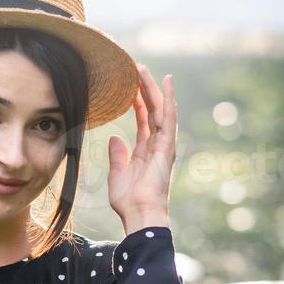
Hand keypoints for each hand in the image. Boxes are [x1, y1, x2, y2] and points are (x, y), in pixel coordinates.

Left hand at [107, 64, 176, 223]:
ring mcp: (164, 145)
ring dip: (153, 89)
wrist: (138, 215)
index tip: (130, 87)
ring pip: (160, 109)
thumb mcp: (117, 174)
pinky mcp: (168, 146)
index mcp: (145, 151)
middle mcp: (157, 145)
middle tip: (136, 69)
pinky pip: (169, 118)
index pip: (142, 120)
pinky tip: (167, 82)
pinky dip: (169, 99)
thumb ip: (117, 155)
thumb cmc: (128, 201)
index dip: (136, 103)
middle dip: (144, 90)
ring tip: (144, 69)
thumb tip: (114, 138)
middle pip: (152, 111)